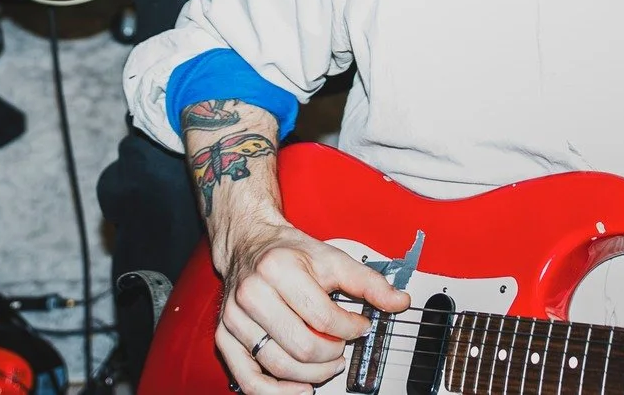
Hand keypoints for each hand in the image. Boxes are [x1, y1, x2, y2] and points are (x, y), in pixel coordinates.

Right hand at [214, 215, 409, 394]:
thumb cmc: (289, 253)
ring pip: (280, 366)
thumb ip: (368, 282)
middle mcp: (252, 293)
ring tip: (329, 364)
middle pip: (303, 346)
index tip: (361, 326)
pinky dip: (278, 393)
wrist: (249, 243)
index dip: (351, 329)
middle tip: (344, 347)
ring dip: (313, 375)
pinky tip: (301, 389)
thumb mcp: (333, 258)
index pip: (324, 316)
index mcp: (278, 269)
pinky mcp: (225, 337)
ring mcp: (234, 318)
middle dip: (334, 354)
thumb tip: (398, 302)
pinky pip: (250, 379)